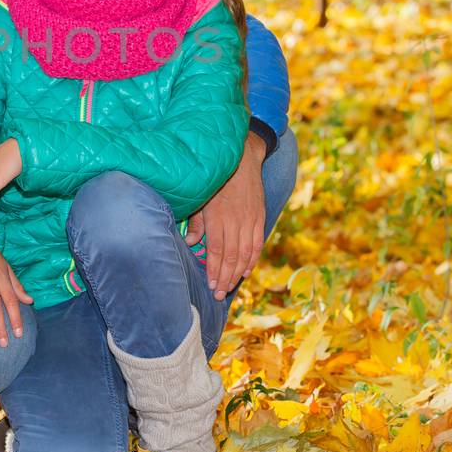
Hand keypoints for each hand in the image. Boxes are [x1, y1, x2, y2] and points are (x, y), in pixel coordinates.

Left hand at [186, 132, 267, 300]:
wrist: (241, 158)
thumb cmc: (214, 178)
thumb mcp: (200, 196)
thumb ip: (196, 221)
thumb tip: (191, 244)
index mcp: (218, 217)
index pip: (217, 251)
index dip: (214, 271)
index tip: (211, 285)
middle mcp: (236, 220)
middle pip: (231, 257)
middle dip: (225, 278)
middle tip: (219, 294)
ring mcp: (250, 220)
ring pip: (245, 253)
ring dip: (238, 273)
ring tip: (230, 287)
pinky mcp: (260, 217)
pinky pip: (257, 243)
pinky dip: (252, 259)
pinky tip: (246, 271)